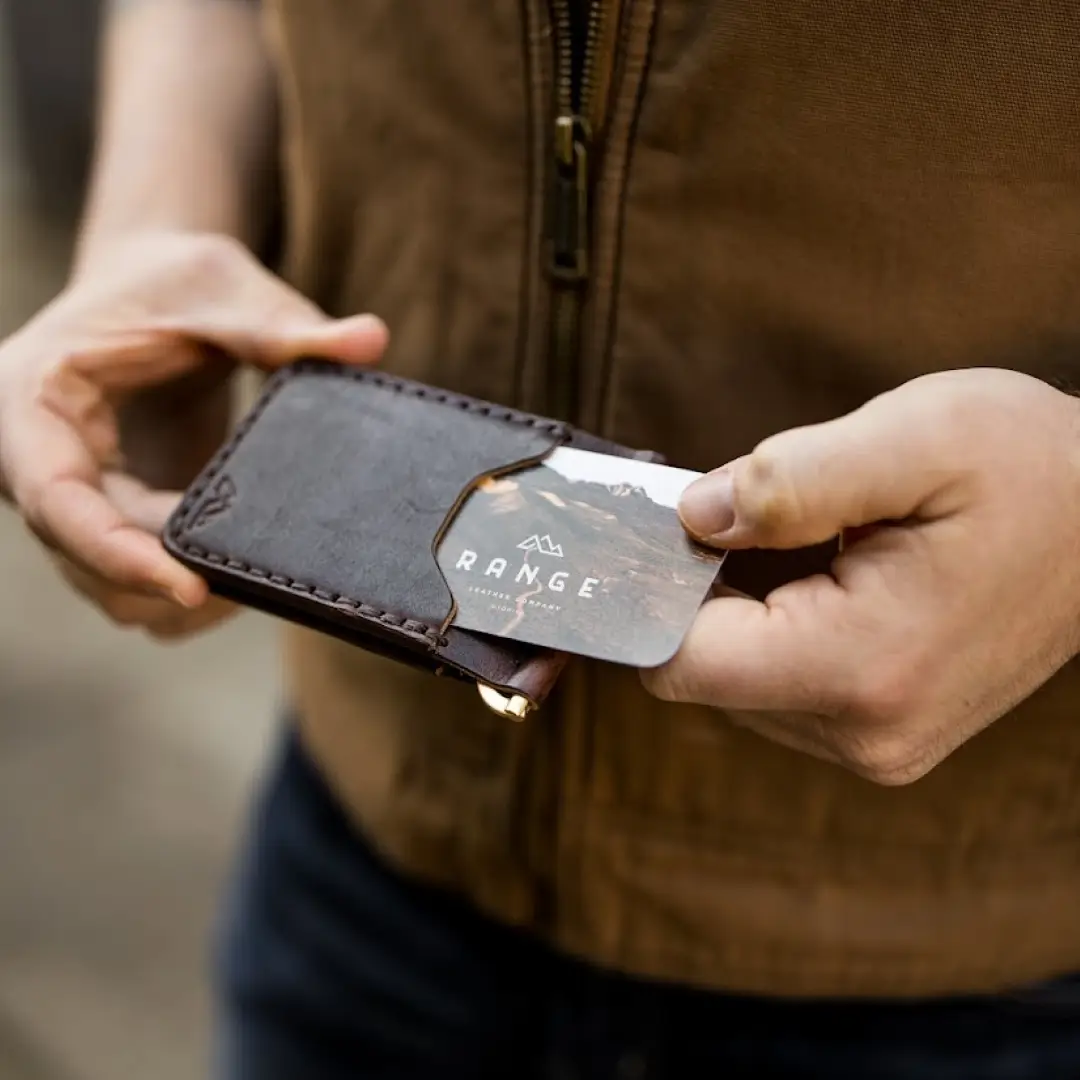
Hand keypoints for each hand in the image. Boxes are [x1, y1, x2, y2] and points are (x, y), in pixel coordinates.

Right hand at [0, 231, 386, 638]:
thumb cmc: (171, 280)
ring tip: (257, 583)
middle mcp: (32, 459)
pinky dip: (181, 584)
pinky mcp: (107, 516)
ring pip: (107, 583)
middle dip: (164, 581)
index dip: (117, 555)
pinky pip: (133, 577)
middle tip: (258, 589)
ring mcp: (69, 496)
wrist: (151, 287)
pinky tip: (241, 571)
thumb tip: (370, 340)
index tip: (191, 589)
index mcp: (33, 399)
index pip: (57, 500)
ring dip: (174, 595)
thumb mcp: (222, 288)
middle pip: (83, 557)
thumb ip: (287, 325)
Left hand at [642, 369, 1079, 784]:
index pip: (683, 664)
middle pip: (705, 673)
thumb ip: (788, 479)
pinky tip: (827, 577)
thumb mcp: (917, 436)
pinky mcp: (884, 734)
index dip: (652, 591)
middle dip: (705, 592)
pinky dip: (777, 629)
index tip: (659, 530)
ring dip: (745, 610)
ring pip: (738, 682)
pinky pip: (780, 687)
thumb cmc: (1033, 469)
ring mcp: (877, 744)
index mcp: (861, 667)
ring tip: (814, 545)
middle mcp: (864, 731)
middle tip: (755, 518)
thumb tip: (691, 517)